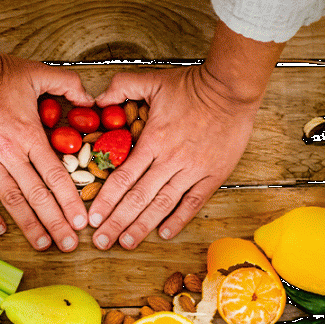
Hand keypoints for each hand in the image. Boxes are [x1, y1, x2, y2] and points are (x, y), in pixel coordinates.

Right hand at [0, 53, 93, 251]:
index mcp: (30, 135)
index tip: (82, 222)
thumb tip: (93, 98)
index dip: (70, 202)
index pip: (56, 176)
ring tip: (43, 244)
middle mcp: (10, 153)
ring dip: (28, 224)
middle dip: (55, 223)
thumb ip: (69, 84)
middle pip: (37, 195)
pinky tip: (0, 230)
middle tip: (69, 245)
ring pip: (11, 199)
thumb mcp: (39, 73)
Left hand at [87, 65, 261, 249]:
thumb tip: (95, 99)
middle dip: (117, 222)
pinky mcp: (213, 175)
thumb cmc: (191, 85)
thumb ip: (121, 87)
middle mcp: (170, 160)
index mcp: (153, 140)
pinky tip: (163, 234)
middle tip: (101, 241)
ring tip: (125, 243)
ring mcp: (193, 170)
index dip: (106, 200)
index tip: (92, 218)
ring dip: (142, 227)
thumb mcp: (151, 80)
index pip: (123, 177)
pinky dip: (179, 220)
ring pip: (163, 205)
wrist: (232, 88)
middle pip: (138, 198)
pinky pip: (193, 202)